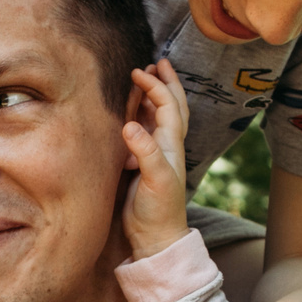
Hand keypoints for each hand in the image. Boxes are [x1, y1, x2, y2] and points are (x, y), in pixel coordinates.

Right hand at [121, 61, 192, 260]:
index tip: (138, 72)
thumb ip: (145, 152)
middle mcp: (166, 146)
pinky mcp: (142, 164)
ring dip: (152, 97)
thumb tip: (130, 125)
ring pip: (158, 117)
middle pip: (172, 106)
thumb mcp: (155, 181)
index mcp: (171, 145)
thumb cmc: (159, 211)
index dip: (155, 87)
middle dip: (166, 83)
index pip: (167, 106)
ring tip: (143, 80)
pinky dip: (140, 116)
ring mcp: (155, 154)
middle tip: (156, 63)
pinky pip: (144, 132)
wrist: (156, 238)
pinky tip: (130, 113)